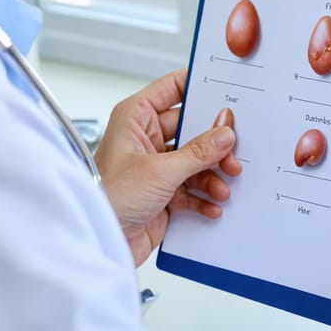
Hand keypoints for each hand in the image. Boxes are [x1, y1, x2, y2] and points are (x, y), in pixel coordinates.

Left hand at [94, 69, 241, 265]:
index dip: (199, 87)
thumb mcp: (159, 171)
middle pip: (192, 128)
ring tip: (223, 186)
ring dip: (212, 174)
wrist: (97, 242)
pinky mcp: (163, 193)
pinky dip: (204, 196)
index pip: (173, 88)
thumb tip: (224, 133)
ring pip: (196, 161)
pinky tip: (212, 205)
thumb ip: (197, 152)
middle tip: (233, 151)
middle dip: (215, 142)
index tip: (227, 91)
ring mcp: (156, 166)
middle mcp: (146, 139)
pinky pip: (192, 188)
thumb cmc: (107, 198)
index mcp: (137, 118)